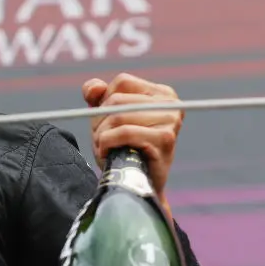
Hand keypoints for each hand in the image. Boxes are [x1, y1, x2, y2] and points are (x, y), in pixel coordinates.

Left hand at [82, 73, 182, 203]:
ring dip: (101, 135)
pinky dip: (107, 143)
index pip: (121, 81)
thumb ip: (97, 96)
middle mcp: (171, 103)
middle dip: (100, 121)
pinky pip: (123, 132)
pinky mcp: (165, 139)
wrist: (135, 183)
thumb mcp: (106, 116)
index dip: (105, 100)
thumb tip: (93, 89)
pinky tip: (108, 153)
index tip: (107, 120)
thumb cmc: (121, 147)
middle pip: (116, 99)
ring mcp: (170, 121)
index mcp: (161, 93)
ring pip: (117, 116)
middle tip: (103, 139)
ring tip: (106, 147)